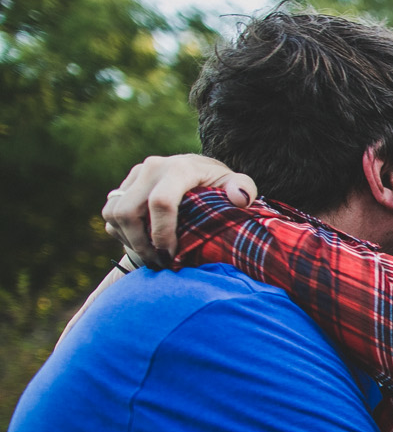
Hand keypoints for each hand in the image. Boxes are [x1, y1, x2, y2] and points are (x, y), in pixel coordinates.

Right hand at [102, 155, 256, 267]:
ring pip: (113, 214)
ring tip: (152, 257)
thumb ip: (243, 188)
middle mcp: (150, 168)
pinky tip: (144, 245)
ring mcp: (133, 177)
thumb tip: (238, 198)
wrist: (198, 171)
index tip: (172, 257)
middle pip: (128, 212)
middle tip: (160, 263)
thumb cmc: (220, 185)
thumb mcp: (237, 184)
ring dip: (129, 241)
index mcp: (178, 168)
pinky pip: (109, 216)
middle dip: (141, 244)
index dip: (163, 235)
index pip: (160, 203)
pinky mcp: (122, 187)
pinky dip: (122, 236)